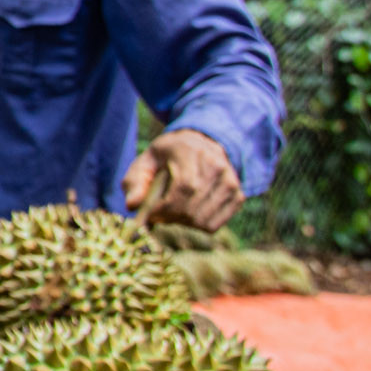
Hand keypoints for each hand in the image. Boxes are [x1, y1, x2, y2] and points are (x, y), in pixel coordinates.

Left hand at [124, 128, 242, 231]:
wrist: (201, 146)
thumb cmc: (167, 156)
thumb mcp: (146, 161)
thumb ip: (135, 181)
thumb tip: (132, 206)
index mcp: (192, 152)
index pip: (184, 188)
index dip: (164, 208)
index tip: (149, 216)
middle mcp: (217, 167)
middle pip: (192, 208)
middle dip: (169, 217)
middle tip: (158, 214)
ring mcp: (231, 182)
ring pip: (202, 220)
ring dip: (181, 222)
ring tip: (172, 210)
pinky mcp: (238, 197)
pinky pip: (214, 225)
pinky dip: (196, 225)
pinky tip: (188, 212)